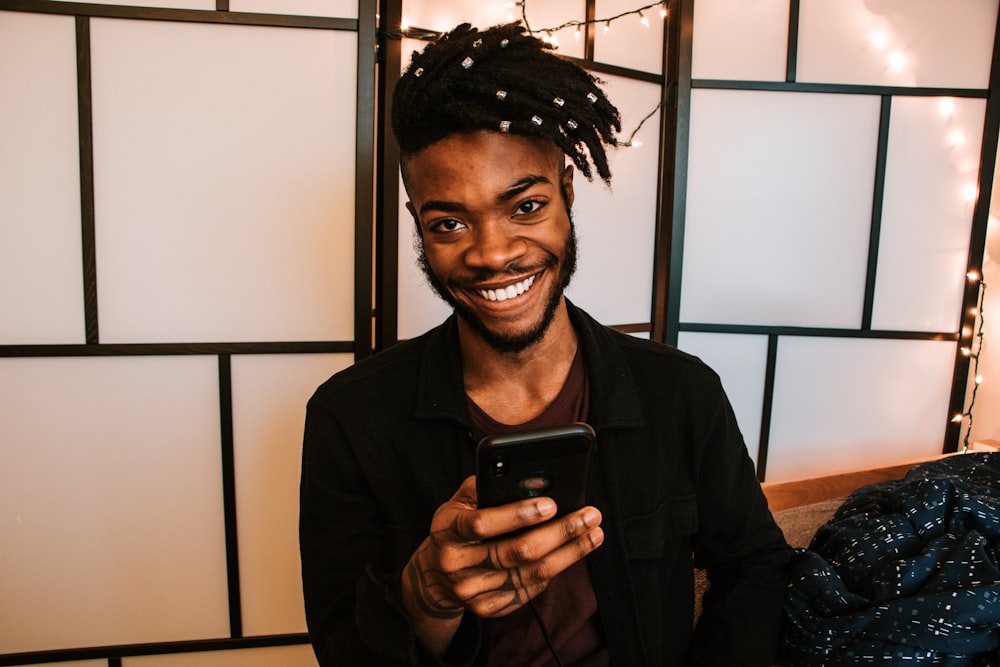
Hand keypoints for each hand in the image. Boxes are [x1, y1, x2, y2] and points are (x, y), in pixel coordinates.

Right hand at [401, 475, 603, 654]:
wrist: (432, 576)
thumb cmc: (454, 528)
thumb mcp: (458, 503)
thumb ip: (485, 487)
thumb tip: (527, 479)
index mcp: (448, 531)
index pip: (482, 524)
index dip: (517, 514)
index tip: (551, 504)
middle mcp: (458, 564)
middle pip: (517, 551)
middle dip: (560, 532)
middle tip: (590, 516)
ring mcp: (474, 591)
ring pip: (531, 574)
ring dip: (569, 553)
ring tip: (593, 533)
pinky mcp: (488, 608)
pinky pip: (530, 590)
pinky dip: (555, 570)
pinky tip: (572, 553)